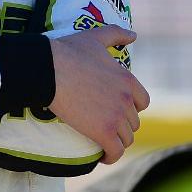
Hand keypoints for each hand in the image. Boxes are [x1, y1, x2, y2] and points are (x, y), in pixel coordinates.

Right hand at [48, 26, 149, 164]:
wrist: (49, 69)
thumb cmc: (68, 52)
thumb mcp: (95, 37)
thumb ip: (117, 34)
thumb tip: (134, 35)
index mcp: (128, 79)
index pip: (143, 102)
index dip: (131, 108)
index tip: (118, 110)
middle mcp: (127, 99)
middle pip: (133, 122)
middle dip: (121, 125)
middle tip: (105, 126)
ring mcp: (116, 117)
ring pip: (126, 139)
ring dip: (116, 141)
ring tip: (104, 141)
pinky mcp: (102, 132)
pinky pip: (115, 152)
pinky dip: (111, 156)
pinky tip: (103, 156)